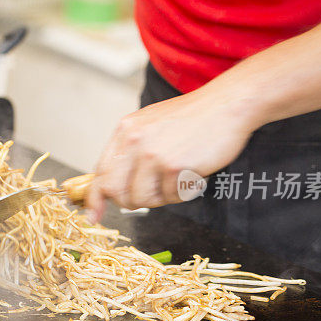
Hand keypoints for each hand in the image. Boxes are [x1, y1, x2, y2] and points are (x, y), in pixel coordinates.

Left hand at [86, 89, 255, 221]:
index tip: (93, 215)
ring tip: (176, 180)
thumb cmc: (193, 118)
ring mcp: (152, 154)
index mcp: (125, 131)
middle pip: (115, 191)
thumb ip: (131, 151)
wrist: (227, 105)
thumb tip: (114, 186)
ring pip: (141, 199)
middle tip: (151, 195)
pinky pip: (168, 197)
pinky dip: (181, 193)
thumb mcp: (150, 125)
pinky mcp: (173, 166)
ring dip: (159, 198)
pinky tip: (192, 175)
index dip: (95, 198)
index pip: (100, 172)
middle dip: (130, 202)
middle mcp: (133, 141)